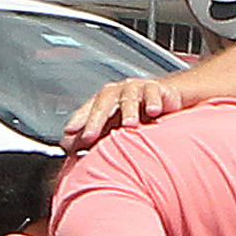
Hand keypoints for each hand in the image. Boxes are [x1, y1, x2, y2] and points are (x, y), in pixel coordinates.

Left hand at [60, 77, 182, 150]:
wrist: (167, 96)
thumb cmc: (138, 113)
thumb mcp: (115, 125)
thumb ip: (93, 135)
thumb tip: (67, 147)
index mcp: (104, 101)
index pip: (87, 110)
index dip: (77, 120)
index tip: (68, 133)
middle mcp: (117, 92)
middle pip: (103, 104)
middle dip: (95, 120)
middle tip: (89, 136)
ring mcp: (136, 89)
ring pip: (128, 98)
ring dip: (127, 112)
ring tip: (129, 125)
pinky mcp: (156, 88)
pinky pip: (153, 93)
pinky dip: (152, 101)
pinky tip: (153, 111)